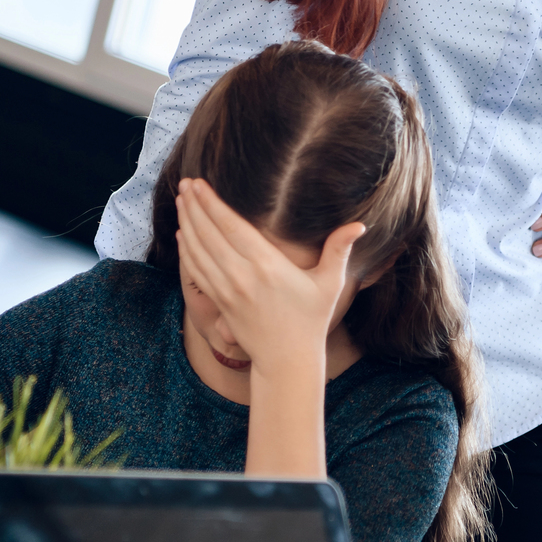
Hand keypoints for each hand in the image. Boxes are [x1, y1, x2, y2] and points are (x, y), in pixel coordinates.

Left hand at [177, 177, 363, 374]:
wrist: (287, 359)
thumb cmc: (311, 319)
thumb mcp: (331, 284)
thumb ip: (340, 250)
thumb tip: (360, 225)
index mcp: (269, 266)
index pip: (232, 227)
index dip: (212, 204)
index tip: (199, 184)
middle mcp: (243, 276)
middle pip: (209, 234)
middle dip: (194, 206)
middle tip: (185, 183)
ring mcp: (228, 290)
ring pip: (198, 251)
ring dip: (187, 223)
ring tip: (181, 200)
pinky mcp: (219, 302)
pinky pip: (196, 271)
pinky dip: (186, 250)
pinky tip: (183, 233)